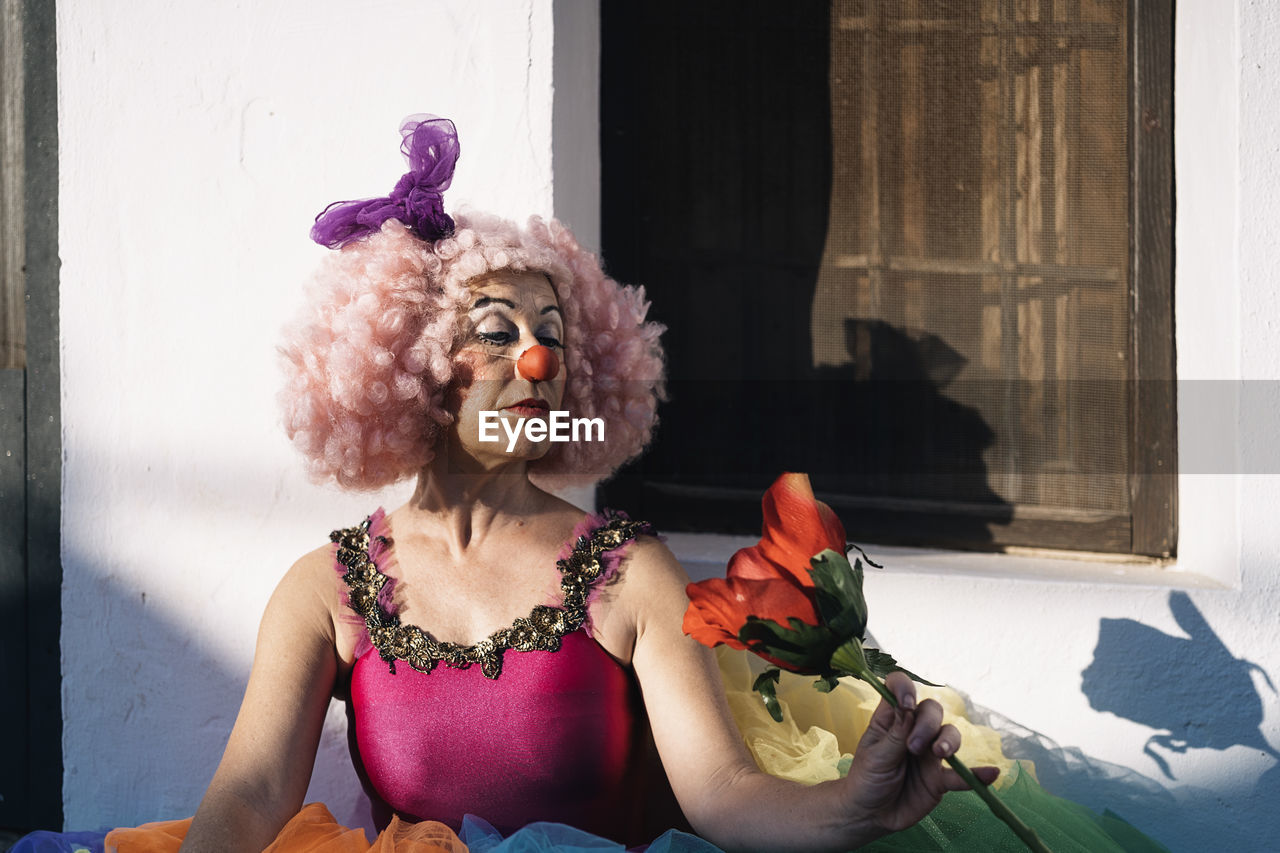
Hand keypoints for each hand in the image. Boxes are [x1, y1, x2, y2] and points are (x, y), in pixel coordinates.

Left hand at [840, 672, 999, 835]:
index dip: (905, 688)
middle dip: (927, 724)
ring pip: (949, 735)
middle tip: (913, 747)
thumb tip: (908, 706)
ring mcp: (929, 754)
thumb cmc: (867, 779)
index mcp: (891, 720)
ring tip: (939, 754)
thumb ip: (895, 734)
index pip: (899, 689)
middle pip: (931, 710)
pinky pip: (962, 775)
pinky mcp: (940, 779)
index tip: (907, 704)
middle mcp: (913, 732)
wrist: (872, 814)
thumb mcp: (875, 756)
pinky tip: (991, 774)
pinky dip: (976, 775)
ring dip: (948, 740)